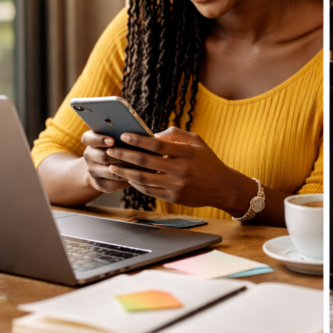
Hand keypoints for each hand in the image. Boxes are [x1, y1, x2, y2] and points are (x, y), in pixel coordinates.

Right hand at [81, 131, 132, 192]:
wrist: (104, 167)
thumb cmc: (116, 146)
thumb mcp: (116, 137)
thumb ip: (122, 134)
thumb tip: (138, 134)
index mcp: (90, 141)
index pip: (88, 138)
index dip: (100, 140)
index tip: (112, 141)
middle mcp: (89, 155)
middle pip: (102, 156)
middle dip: (120, 156)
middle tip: (135, 154)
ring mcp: (93, 171)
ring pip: (110, 171)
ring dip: (126, 168)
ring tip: (141, 165)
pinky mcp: (101, 183)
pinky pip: (114, 183)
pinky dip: (127, 179)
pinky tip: (138, 175)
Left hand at [105, 127, 249, 213]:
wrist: (222, 187)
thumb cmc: (208, 161)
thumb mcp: (198, 142)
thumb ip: (176, 134)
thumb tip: (154, 134)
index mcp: (187, 153)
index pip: (157, 145)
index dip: (138, 139)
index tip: (124, 135)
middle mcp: (181, 169)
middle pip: (145, 161)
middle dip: (124, 155)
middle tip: (110, 150)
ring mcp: (176, 185)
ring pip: (143, 178)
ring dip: (125, 171)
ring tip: (112, 166)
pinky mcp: (173, 197)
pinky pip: (149, 190)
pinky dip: (136, 184)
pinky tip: (128, 177)